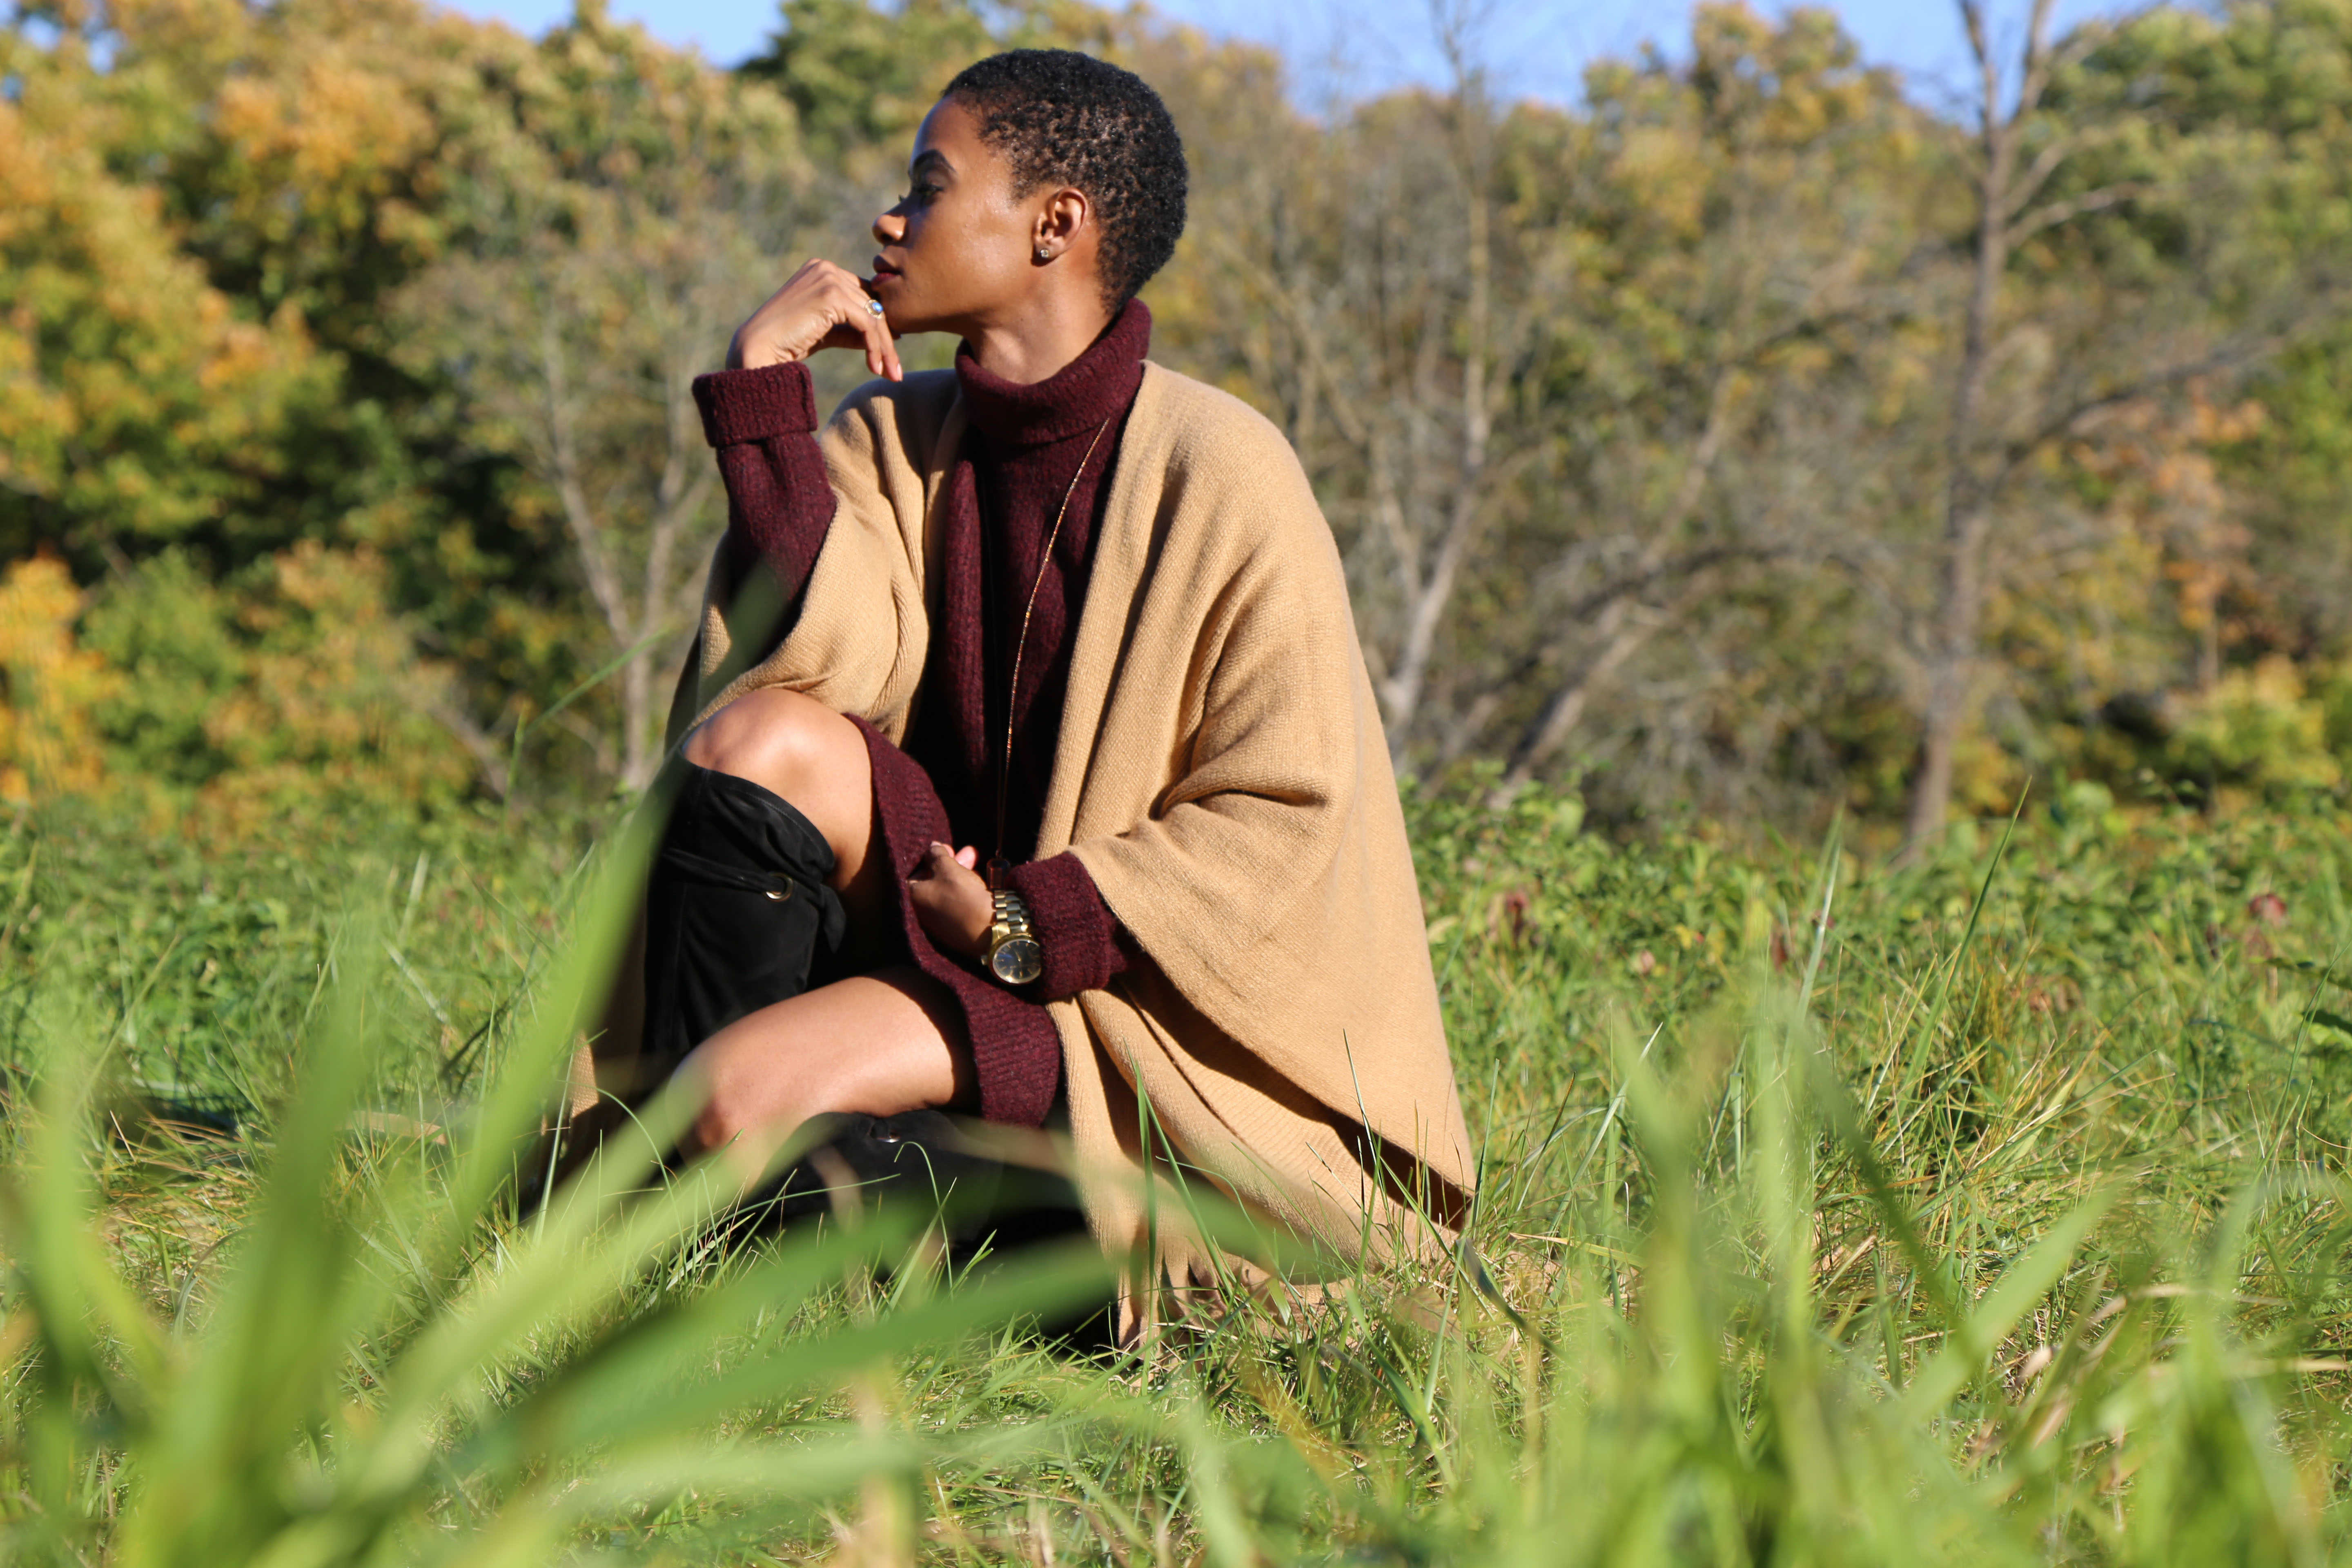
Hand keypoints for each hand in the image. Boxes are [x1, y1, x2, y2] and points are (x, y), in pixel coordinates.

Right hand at [727, 258, 902, 380]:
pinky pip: (866, 322)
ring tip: (890, 374)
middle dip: (886, 339)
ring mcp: (828, 278)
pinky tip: (875, 367)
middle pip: (872, 303)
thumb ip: (851, 330)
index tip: (891, 353)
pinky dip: (875, 347)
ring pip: (873, 314)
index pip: (863, 295)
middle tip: (895, 371)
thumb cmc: (786, 343)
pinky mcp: (831, 295)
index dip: (880, 324)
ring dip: (884, 348)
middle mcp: (826, 268)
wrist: (758, 349)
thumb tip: (887, 337)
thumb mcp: (826, 333)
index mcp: (822, 270)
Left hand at [909, 842, 991, 957]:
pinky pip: (959, 907)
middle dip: (952, 865)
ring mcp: (941, 923)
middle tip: (969, 854)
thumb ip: (937, 854)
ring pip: (949, 894)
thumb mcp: (947, 867)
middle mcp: (924, 912)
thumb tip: (931, 846)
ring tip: (978, 867)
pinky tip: (979, 885)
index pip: (918, 872)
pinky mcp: (957, 930)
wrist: (988, 929)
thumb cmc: (962, 894)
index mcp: (916, 896)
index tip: (948, 849)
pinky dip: (966, 894)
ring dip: (962, 877)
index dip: (932, 858)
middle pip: (936, 882)